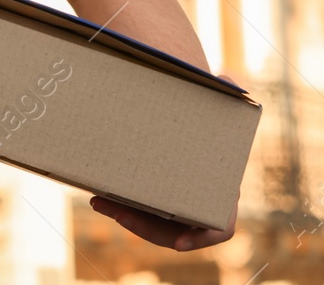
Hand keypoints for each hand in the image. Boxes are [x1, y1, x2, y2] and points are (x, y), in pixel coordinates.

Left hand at [90, 66, 243, 250]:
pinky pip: (139, 212)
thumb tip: (225, 79)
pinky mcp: (154, 197)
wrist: (181, 111)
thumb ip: (219, 93)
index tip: (179, 243)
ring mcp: (176, 202)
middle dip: (145, 226)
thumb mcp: (211, 101)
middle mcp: (200, 201)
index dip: (203, 237)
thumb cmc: (200, 109)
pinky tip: (99, 197)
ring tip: (98, 201)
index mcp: (220, 187)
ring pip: (153, 224)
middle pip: (176, 231)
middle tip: (115, 212)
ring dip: (126, 217)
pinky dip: (121, 208)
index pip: (220, 226)